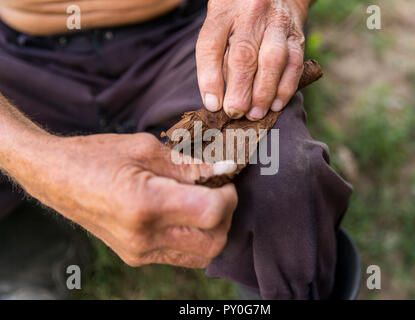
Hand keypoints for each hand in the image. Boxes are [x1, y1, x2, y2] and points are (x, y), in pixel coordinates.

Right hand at [11, 133, 237, 267]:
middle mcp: (144, 237)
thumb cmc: (97, 155)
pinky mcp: (137, 257)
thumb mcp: (146, 149)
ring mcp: (139, 252)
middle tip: (219, 190)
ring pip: (203, 255)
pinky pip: (182, 256)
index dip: (228, 196)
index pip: (211, 213)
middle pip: (214, 241)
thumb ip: (190, 165)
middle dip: (227, 215)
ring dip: (214, 229)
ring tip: (204, 201)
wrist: (56, 177)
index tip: (225, 179)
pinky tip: (186, 214)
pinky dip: (195, 238)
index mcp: (145, 204)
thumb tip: (225, 171)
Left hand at [196, 0, 307, 120]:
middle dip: (239, 90)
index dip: (210, 79)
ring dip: (264, 92)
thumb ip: (219, 57)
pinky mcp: (296, 36)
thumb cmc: (239, 18)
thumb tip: (218, 100)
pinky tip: (276, 105)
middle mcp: (250, 14)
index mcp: (223, 12)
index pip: (211, 46)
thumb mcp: (221, 26)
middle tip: (235, 113)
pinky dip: (285, 88)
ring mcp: (276, 23)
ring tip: (255, 114)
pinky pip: (294, 63)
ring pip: (273, 60)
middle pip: (244, 55)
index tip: (212, 105)